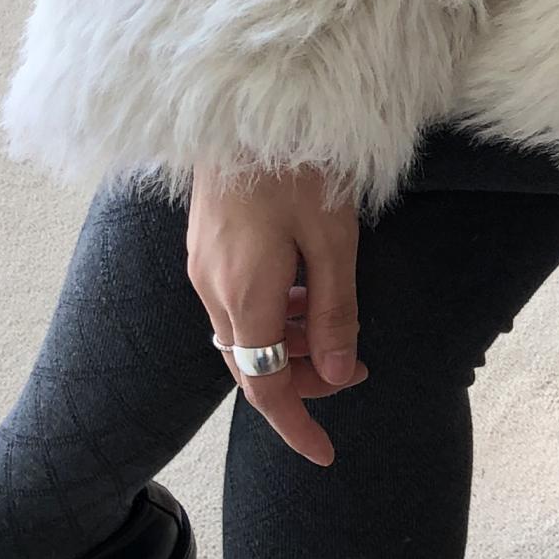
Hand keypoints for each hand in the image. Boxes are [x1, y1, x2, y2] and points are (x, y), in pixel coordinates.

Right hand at [186, 166, 366, 464]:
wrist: (245, 104)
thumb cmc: (298, 166)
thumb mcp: (334, 243)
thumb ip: (335, 314)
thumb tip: (339, 375)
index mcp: (244, 296)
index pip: (264, 388)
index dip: (296, 425)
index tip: (325, 453)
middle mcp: (212, 289)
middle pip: (253, 365)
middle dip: (303, 379)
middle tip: (356, 369)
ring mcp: (202, 266)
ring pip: (245, 333)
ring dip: (289, 344)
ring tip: (336, 328)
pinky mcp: (205, 245)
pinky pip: (237, 302)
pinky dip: (273, 313)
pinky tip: (305, 290)